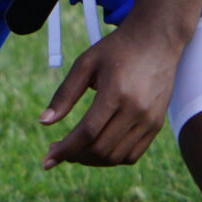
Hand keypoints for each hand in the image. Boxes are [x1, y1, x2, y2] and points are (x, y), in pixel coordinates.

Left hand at [39, 20, 184, 169]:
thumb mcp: (85, 63)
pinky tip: (97, 149)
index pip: (87, 132)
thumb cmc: (117, 49)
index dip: (65, 149)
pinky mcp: (156, 125)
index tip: (47, 159)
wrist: (157, 40)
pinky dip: (111, 159)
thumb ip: (64, 94)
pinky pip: (132, 155)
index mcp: (116, 92)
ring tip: (75, 151)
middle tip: (58, 151)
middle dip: (74, 156)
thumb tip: (43, 122)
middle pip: (100, 149)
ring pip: (116, 157)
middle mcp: (136, 110)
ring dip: (91, 160)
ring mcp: (149, 120)